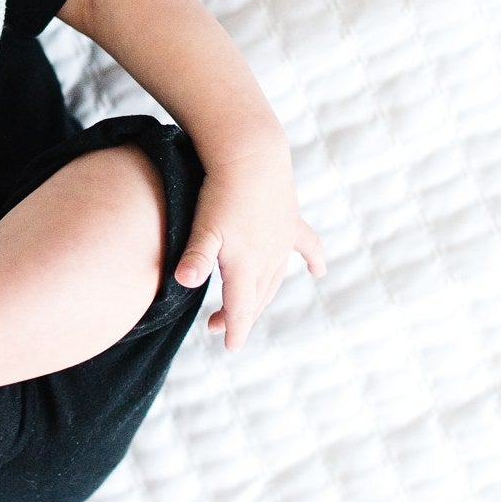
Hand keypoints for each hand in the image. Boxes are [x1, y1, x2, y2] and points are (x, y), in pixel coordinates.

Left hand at [173, 138, 327, 351]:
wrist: (250, 153)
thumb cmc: (222, 191)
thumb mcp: (204, 226)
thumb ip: (196, 257)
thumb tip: (182, 282)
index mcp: (247, 265)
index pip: (241, 308)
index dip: (235, 329)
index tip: (230, 347)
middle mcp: (270, 258)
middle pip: (256, 297)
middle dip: (240, 315)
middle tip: (217, 325)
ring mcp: (282, 240)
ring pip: (275, 277)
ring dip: (263, 294)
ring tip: (249, 305)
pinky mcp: (290, 220)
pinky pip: (306, 246)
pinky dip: (312, 259)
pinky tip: (318, 270)